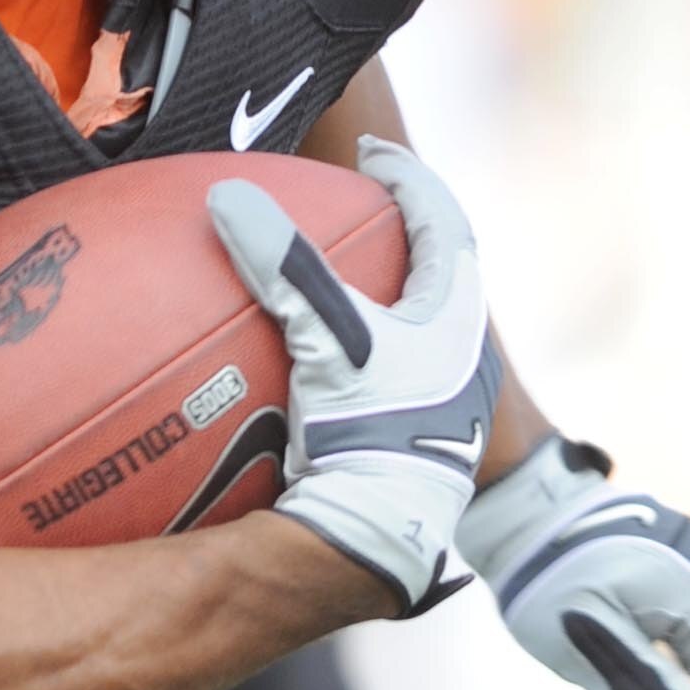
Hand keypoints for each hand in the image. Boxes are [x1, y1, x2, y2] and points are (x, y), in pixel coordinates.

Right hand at [210, 136, 503, 616]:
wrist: (384, 533)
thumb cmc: (373, 433)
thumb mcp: (330, 340)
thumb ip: (284, 268)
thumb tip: (228, 196)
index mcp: (456, 315)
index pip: (442, 220)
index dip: (408, 179)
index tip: (373, 156)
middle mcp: (460, 353)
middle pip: (438, 271)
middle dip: (402, 236)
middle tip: (362, 210)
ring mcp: (442, 398)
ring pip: (419, 325)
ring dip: (386, 296)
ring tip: (342, 280)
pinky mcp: (416, 436)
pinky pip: (392, 372)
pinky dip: (360, 351)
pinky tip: (318, 367)